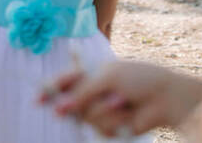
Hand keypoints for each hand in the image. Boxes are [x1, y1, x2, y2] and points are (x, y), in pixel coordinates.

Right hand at [42, 60, 201, 136]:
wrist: (165, 98)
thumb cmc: (138, 79)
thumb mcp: (107, 78)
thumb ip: (82, 92)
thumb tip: (59, 108)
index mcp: (90, 73)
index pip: (63, 81)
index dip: (48, 90)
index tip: (37, 99)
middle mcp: (93, 93)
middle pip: (69, 103)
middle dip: (75, 104)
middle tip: (74, 106)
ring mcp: (101, 110)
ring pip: (86, 117)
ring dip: (103, 110)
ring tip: (121, 101)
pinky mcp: (111, 127)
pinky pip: (101, 127)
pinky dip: (113, 120)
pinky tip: (127, 112)